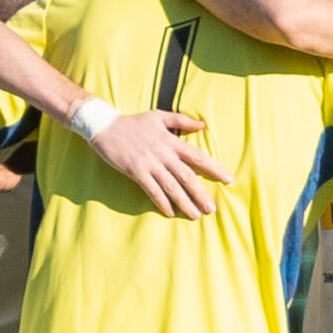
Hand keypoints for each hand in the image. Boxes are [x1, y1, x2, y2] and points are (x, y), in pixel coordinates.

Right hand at [87, 108, 230, 218]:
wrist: (104, 126)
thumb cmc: (133, 122)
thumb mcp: (158, 116)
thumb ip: (181, 120)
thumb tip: (202, 125)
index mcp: (171, 140)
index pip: (197, 157)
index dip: (214, 168)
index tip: (228, 179)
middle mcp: (163, 153)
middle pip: (187, 176)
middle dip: (201, 193)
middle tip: (213, 209)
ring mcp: (149, 163)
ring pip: (171, 186)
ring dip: (184, 202)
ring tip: (196, 215)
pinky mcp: (136, 171)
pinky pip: (152, 190)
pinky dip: (162, 202)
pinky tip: (170, 213)